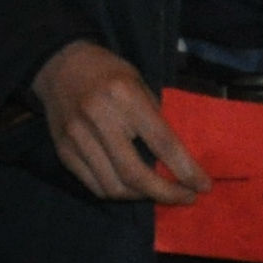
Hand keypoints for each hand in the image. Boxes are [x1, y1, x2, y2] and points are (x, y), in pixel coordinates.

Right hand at [32, 40, 209, 204]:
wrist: (59, 65)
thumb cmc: (108, 72)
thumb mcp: (139, 83)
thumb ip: (155, 119)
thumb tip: (179, 159)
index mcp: (124, 96)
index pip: (162, 142)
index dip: (186, 170)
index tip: (203, 186)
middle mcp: (98, 118)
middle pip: (135, 173)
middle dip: (166, 193)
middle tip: (186, 197)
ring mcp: (76, 138)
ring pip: (113, 187)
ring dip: (142, 196)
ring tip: (158, 192)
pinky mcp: (63, 151)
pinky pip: (94, 186)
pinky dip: (118, 192)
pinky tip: (132, 188)